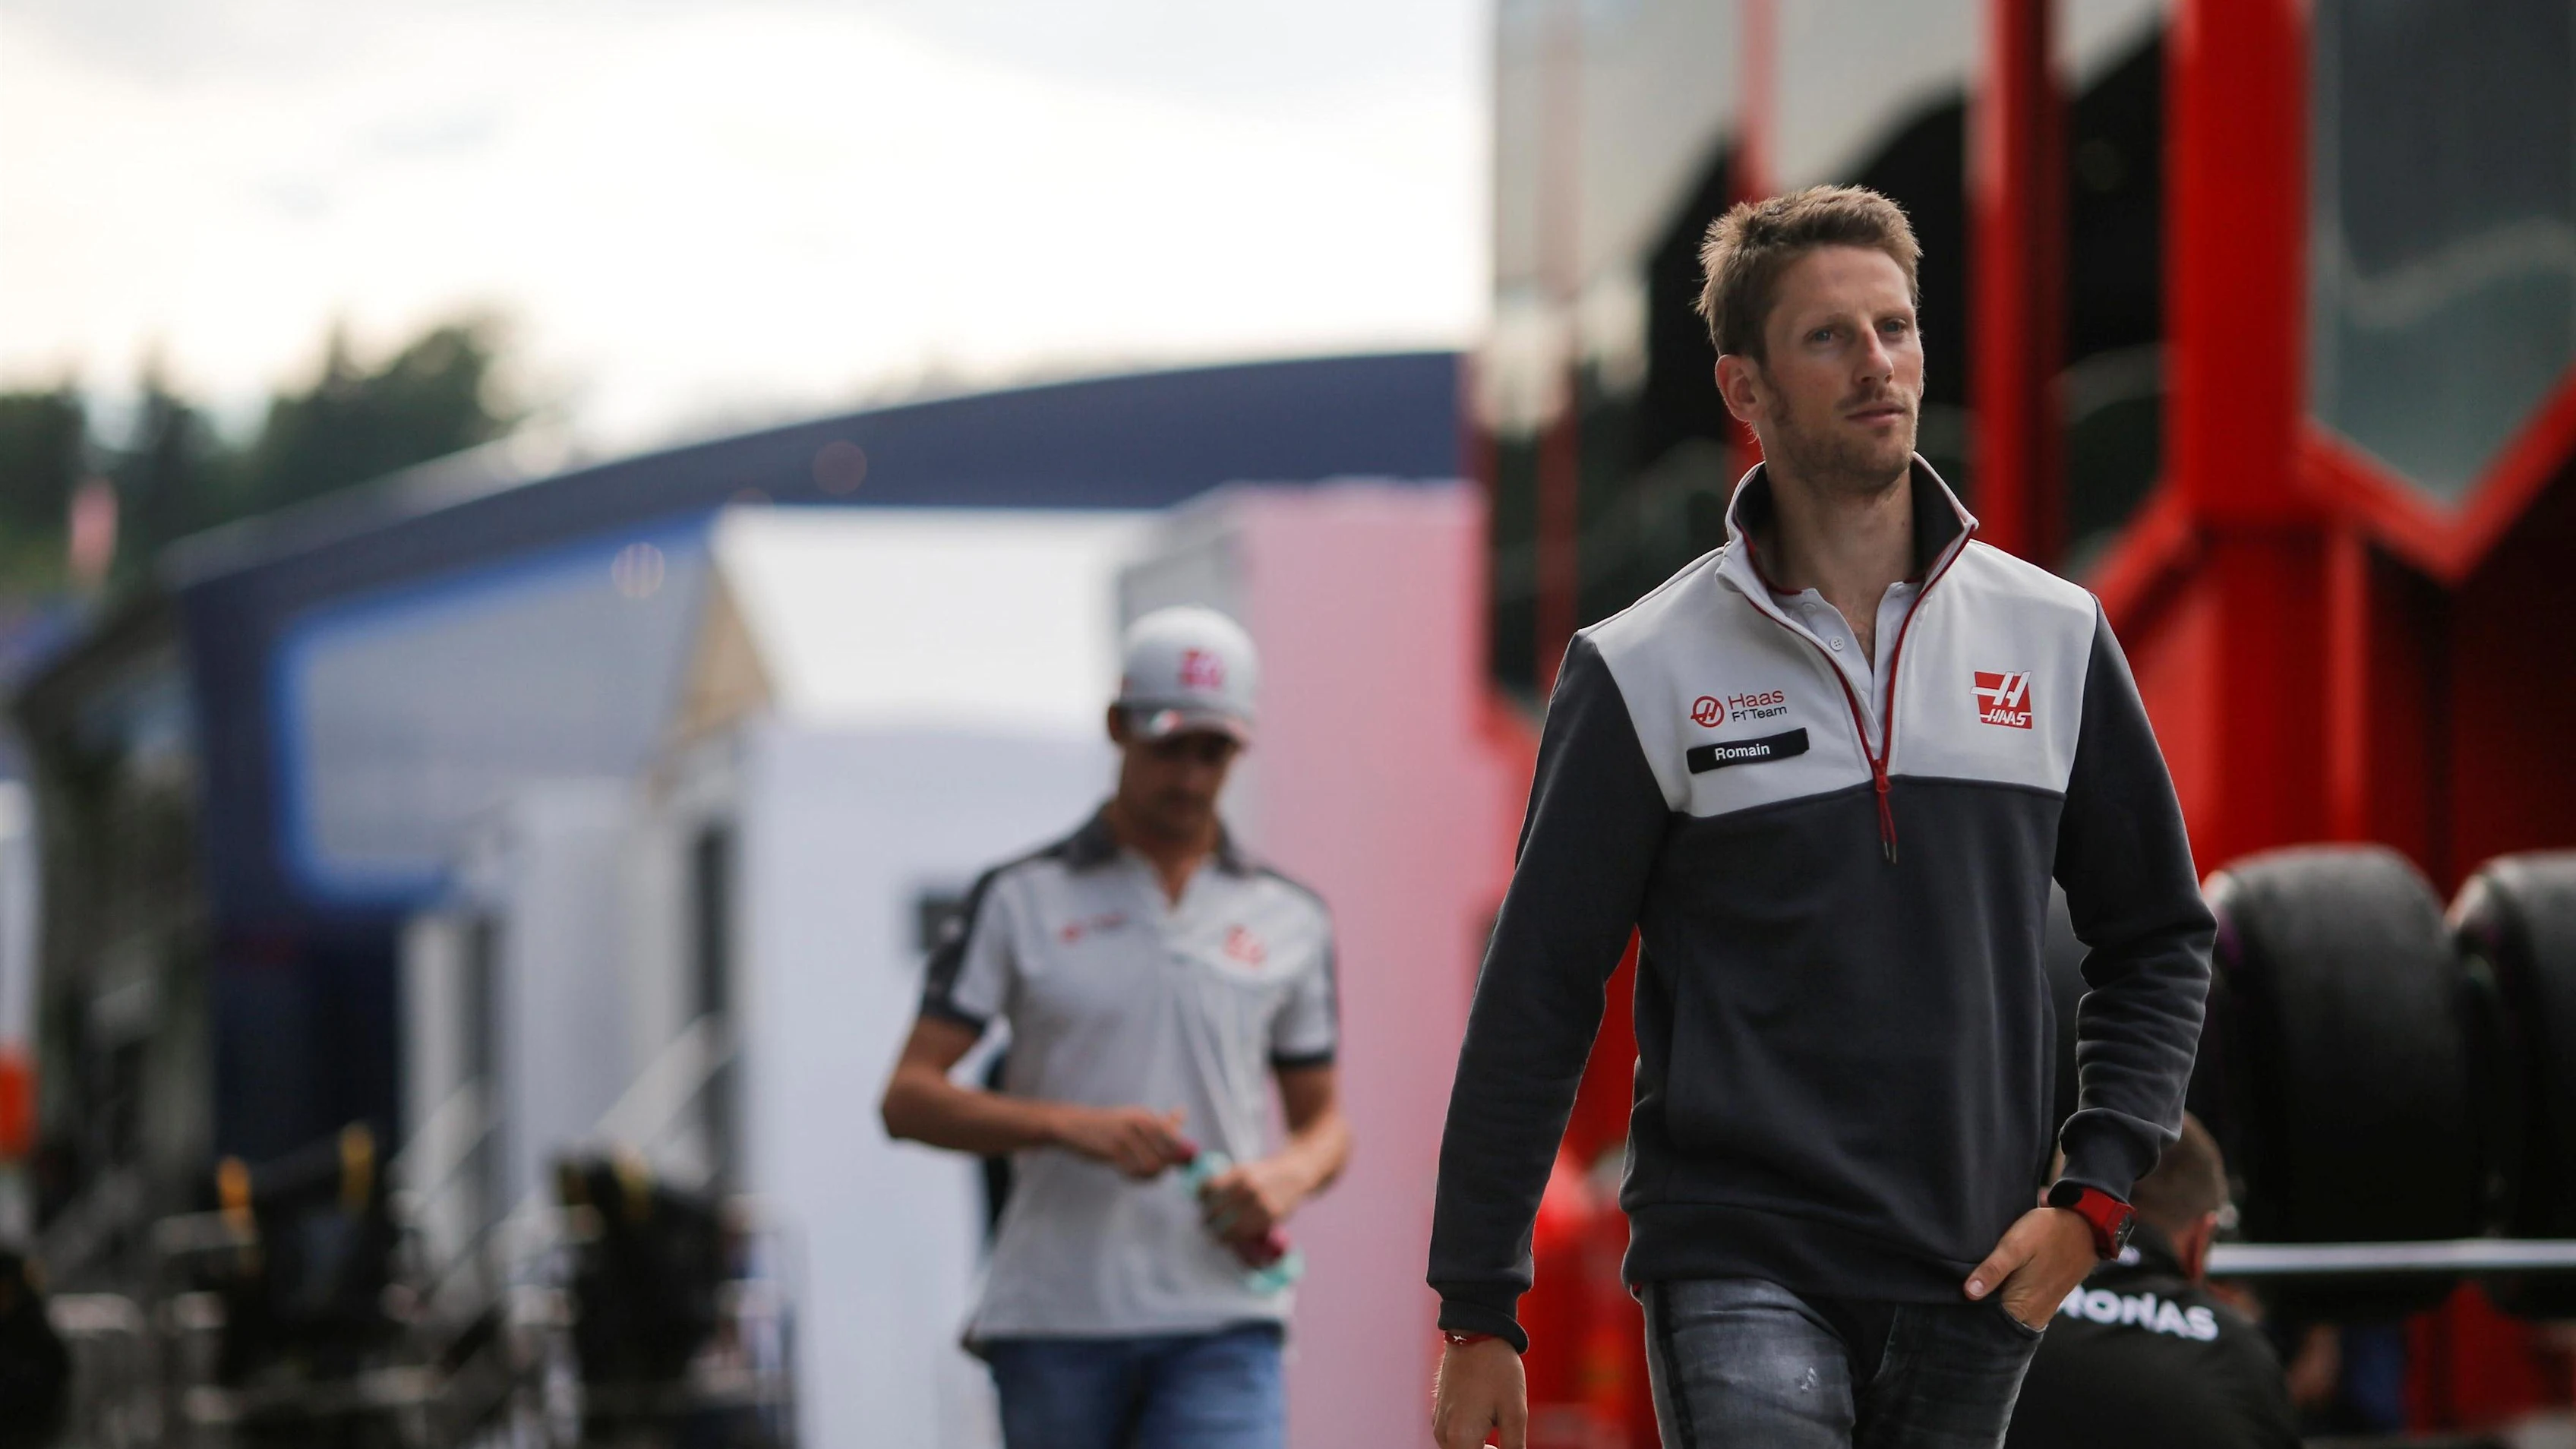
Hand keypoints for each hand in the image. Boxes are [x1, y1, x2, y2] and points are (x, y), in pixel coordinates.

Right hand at [1050, 1105, 1190, 1178]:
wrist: (1074, 1125)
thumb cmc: (1108, 1124)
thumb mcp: (1134, 1116)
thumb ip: (1160, 1120)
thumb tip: (1183, 1112)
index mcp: (1145, 1115)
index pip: (1175, 1139)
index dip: (1179, 1156)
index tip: (1175, 1165)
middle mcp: (1138, 1123)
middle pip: (1167, 1155)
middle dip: (1165, 1168)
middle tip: (1155, 1172)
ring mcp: (1125, 1137)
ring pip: (1153, 1166)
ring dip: (1150, 1175)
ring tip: (1140, 1173)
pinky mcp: (1112, 1151)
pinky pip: (1134, 1172)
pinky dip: (1135, 1177)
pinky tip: (1127, 1173)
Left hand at [1198, 1155, 1309, 1244]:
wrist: (1296, 1174)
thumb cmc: (1265, 1174)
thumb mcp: (1245, 1169)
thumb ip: (1226, 1182)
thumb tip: (1201, 1197)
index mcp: (1240, 1174)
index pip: (1210, 1189)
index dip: (1201, 1196)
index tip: (1200, 1201)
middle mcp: (1250, 1190)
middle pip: (1216, 1210)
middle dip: (1207, 1219)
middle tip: (1204, 1223)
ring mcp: (1261, 1206)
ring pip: (1231, 1228)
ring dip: (1218, 1234)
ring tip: (1214, 1236)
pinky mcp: (1271, 1219)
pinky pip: (1248, 1234)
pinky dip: (1237, 1239)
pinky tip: (1231, 1239)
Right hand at [1430, 1337, 1524, 1448]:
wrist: (1475, 1332)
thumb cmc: (1497, 1369)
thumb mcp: (1515, 1411)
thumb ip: (1515, 1446)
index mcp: (1461, 1437)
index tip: (1508, 1443)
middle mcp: (1444, 1433)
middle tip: (1506, 1440)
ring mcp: (1439, 1421)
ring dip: (1477, 1447)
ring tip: (1498, 1434)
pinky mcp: (1439, 1411)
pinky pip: (1453, 1436)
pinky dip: (1469, 1437)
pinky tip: (1487, 1422)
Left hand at [1964, 1206, 2095, 1329]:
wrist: (2087, 1225)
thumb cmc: (2049, 1233)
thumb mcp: (2015, 1246)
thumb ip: (1992, 1270)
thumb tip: (1968, 1293)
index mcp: (2025, 1310)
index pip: (1991, 1327)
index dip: (1973, 1317)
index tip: (1955, 1304)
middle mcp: (2035, 1315)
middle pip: (1999, 1321)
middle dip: (1981, 1309)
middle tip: (1960, 1290)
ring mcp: (2043, 1307)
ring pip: (2009, 1311)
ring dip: (1994, 1301)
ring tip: (1975, 1284)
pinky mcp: (2046, 1296)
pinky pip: (2020, 1302)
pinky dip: (2007, 1295)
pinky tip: (1995, 1281)